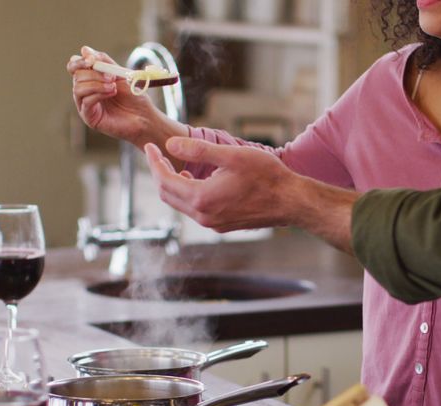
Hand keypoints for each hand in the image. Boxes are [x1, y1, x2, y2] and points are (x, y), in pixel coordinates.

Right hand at [67, 46, 162, 144]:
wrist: (144, 116)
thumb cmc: (133, 96)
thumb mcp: (119, 74)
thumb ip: (104, 61)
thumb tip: (84, 50)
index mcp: (90, 79)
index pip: (74, 66)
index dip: (80, 61)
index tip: (92, 60)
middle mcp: (85, 91)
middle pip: (76, 75)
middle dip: (94, 73)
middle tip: (111, 77)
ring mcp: (85, 105)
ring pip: (78, 88)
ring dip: (97, 84)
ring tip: (113, 87)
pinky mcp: (89, 117)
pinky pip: (85, 101)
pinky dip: (98, 94)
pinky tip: (112, 93)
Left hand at [145, 138, 293, 231]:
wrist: (290, 201)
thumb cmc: (266, 176)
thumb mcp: (232, 155)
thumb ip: (198, 150)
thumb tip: (170, 145)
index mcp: (202, 198)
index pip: (164, 180)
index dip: (154, 162)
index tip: (150, 147)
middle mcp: (204, 216)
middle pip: (168, 195)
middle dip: (160, 174)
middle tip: (158, 155)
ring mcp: (213, 224)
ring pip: (180, 204)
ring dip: (174, 185)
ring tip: (176, 166)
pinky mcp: (222, 225)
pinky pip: (195, 211)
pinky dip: (188, 194)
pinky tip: (197, 181)